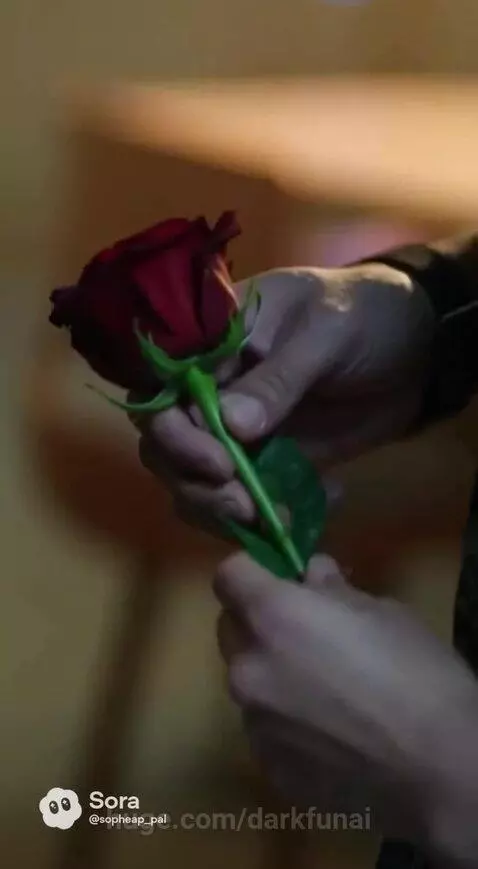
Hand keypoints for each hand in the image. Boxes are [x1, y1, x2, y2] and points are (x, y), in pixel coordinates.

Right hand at [138, 263, 433, 525]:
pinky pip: (241, 499)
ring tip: (276, 519)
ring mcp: (236, 431)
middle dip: (195, 481)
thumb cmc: (365, 315)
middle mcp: (211, 389)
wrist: (417, 349)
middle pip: (165, 444)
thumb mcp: (326, 333)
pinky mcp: (265, 463)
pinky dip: (262, 520)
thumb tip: (231, 426)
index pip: (160, 389)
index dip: (172, 432)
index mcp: (211, 342)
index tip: (217, 463)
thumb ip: (280, 378)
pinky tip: (304, 515)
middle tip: (245, 504)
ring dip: (220, 510)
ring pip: (194, 481)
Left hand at [214, 553, 477, 864]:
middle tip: (305, 631)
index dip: (252, 571)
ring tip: (326, 691)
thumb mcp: (382, 612)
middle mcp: (249, 667)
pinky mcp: (269, 767)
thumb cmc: (416, 674)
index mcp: (274, 616)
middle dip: (259, 622)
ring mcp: (254, 723)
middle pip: (231, 629)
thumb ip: (333, 591)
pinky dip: (287, 722)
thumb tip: (312, 575)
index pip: (229, 575)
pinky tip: (332, 733)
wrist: (439, 769)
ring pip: (249, 682)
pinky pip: (266, 729)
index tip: (279, 576)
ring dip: (273, 674)